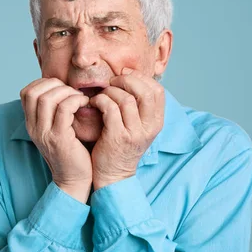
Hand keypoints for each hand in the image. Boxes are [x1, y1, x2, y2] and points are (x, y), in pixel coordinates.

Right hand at [20, 78, 92, 202]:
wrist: (74, 180)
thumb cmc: (72, 152)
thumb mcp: (57, 129)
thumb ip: (55, 111)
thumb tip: (64, 88)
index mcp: (31, 124)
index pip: (26, 92)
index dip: (44, 83)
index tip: (62, 88)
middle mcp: (34, 128)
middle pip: (34, 92)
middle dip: (55, 85)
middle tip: (72, 92)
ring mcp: (44, 134)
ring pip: (47, 98)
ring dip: (67, 92)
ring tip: (79, 98)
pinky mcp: (59, 139)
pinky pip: (64, 109)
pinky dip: (75, 100)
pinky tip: (85, 104)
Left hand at [89, 68, 164, 189]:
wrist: (113, 175)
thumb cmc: (121, 147)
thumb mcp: (138, 128)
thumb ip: (138, 107)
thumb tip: (131, 78)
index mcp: (157, 123)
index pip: (158, 90)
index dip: (141, 78)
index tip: (125, 76)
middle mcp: (149, 128)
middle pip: (145, 91)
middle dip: (127, 80)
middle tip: (112, 82)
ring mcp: (134, 133)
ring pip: (126, 98)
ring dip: (110, 91)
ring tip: (102, 94)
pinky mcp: (117, 137)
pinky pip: (110, 108)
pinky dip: (101, 100)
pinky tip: (94, 103)